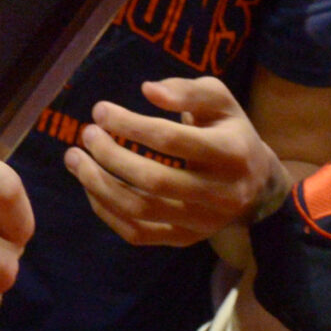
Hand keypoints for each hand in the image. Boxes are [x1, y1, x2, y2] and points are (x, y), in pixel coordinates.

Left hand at [63, 76, 283, 247]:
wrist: (256, 183)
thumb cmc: (228, 130)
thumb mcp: (219, 100)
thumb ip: (186, 90)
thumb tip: (148, 90)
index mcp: (231, 153)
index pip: (171, 140)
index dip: (130, 124)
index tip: (100, 110)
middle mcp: (220, 194)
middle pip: (153, 180)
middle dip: (110, 155)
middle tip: (87, 133)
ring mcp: (202, 222)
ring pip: (140, 211)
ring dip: (98, 184)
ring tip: (74, 158)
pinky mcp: (185, 239)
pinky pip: (136, 233)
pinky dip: (106, 210)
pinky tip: (90, 184)